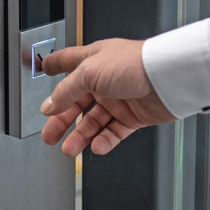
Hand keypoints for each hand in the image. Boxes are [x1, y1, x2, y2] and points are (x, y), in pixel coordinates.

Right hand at [40, 39, 174, 156]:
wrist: (167, 79)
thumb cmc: (134, 64)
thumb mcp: (88, 73)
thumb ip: (66, 90)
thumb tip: (50, 104)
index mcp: (93, 60)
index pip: (67, 62)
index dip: (53, 66)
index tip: (42, 69)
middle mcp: (105, 79)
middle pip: (75, 102)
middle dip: (60, 119)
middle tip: (49, 135)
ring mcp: (119, 98)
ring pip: (93, 121)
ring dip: (80, 136)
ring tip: (70, 149)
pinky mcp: (133, 116)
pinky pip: (113, 132)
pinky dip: (104, 141)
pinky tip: (96, 146)